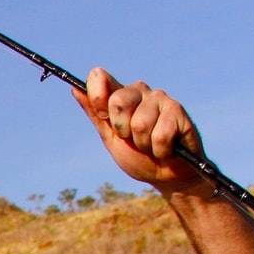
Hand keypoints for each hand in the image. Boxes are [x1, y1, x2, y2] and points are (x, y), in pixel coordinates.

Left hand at [72, 67, 206, 190]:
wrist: (166, 176)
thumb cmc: (138, 156)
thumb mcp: (110, 138)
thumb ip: (95, 114)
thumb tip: (75, 89)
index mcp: (119, 95)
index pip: (98, 78)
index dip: (97, 98)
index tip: (104, 117)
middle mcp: (139, 91)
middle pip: (118, 102)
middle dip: (123, 130)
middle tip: (134, 139)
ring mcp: (160, 98)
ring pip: (140, 124)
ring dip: (144, 144)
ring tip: (152, 145)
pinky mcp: (178, 110)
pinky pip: (160, 135)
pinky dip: (160, 150)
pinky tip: (167, 148)